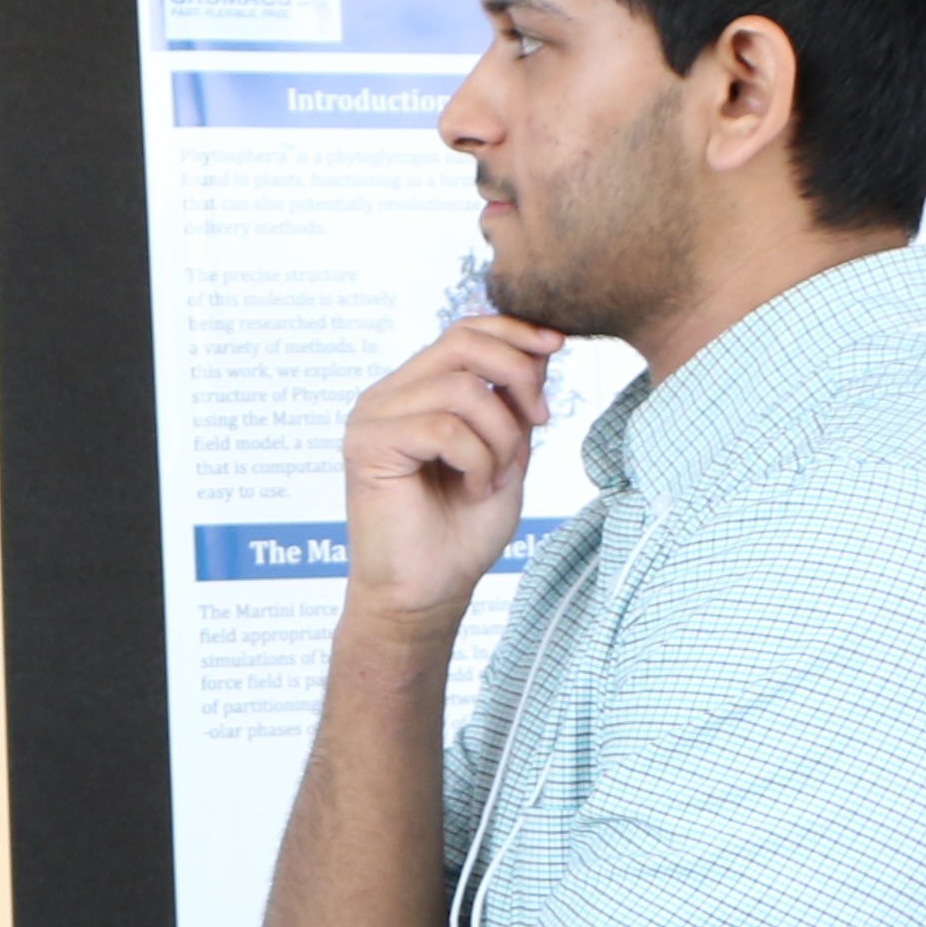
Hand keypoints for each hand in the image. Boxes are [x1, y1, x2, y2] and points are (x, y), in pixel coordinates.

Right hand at [340, 316, 560, 622]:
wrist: (427, 595)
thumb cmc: (461, 533)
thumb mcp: (506, 452)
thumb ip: (512, 402)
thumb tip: (537, 347)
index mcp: (414, 392)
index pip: (463, 331)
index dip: (514, 331)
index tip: (558, 347)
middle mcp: (386, 397)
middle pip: (461, 343)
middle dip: (517, 374)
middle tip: (540, 420)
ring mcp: (371, 418)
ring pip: (461, 388)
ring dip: (499, 435)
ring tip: (497, 477)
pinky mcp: (367, 446)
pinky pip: (443, 428)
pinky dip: (476, 459)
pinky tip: (474, 490)